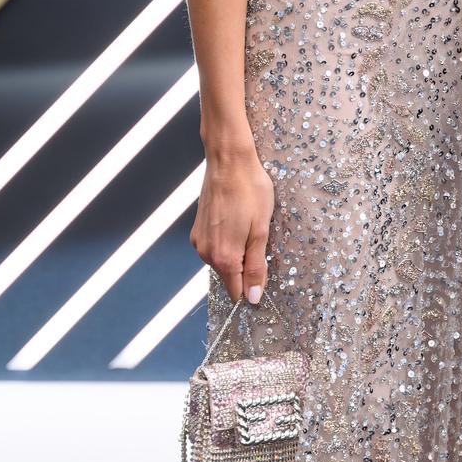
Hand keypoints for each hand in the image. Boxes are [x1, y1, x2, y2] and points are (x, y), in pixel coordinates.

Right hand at [192, 141, 274, 302]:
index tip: (264, 271)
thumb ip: (256, 267)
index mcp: (224, 258)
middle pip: (230, 276)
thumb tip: (252, 298)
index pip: (238, 291)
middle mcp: (206, 254)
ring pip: (221, 261)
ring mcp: (198, 242)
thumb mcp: (261, 231)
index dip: (253, 287)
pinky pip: (214, 247)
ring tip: (248, 227)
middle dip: (246, 267)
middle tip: (259, 240)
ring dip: (236, 252)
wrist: (228, 162)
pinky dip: (226, 241)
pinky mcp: (196, 230)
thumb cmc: (251, 192)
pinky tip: (236, 222)